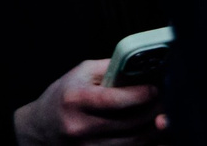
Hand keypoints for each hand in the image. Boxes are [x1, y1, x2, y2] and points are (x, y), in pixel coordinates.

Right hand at [12, 58, 162, 145]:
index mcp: (75, 100)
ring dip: (153, 128)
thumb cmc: (63, 97)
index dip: (139, 94)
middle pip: (130, 122)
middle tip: (165, 100)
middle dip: (153, 110)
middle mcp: (81, 126)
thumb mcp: (79, 74)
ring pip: (135, 141)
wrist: (41, 128)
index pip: (114, 100)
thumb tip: (141, 67)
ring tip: (161, 115)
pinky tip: (151, 131)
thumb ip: (109, 69)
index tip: (154, 88)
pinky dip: (145, 142)